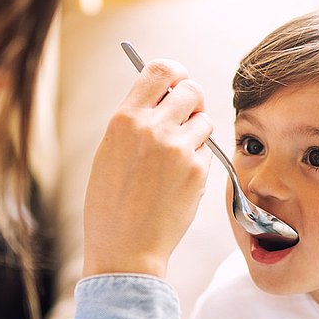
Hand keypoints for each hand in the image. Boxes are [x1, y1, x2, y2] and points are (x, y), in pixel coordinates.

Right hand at [83, 58, 212, 277]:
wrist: (124, 248)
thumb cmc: (112, 204)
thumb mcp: (110, 152)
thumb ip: (135, 121)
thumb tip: (164, 95)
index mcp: (125, 119)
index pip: (160, 70)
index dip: (175, 74)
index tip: (177, 84)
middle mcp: (152, 128)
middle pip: (191, 89)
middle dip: (192, 102)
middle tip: (185, 119)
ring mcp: (178, 149)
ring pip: (204, 120)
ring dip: (197, 133)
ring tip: (175, 160)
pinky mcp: (197, 170)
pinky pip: (208, 151)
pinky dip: (198, 161)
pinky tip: (177, 183)